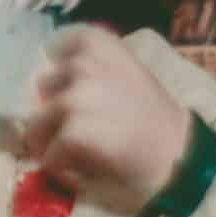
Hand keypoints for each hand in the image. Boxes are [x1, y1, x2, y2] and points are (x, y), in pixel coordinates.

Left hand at [22, 25, 190, 213]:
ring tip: (71, 153)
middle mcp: (84, 64)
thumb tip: (46, 83)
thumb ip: (91, 70)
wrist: (179, 154)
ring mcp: (76, 97)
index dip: (58, 73)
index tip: (67, 89)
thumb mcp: (126, 73)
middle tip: (72, 128)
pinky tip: (77, 171)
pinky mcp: (73, 131)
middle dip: (52, 108)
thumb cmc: (155, 117)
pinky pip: (47, 153)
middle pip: (43, 87)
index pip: (57, 46)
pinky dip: (57, 166)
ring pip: (36, 122)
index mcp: (100, 45)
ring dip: (48, 140)